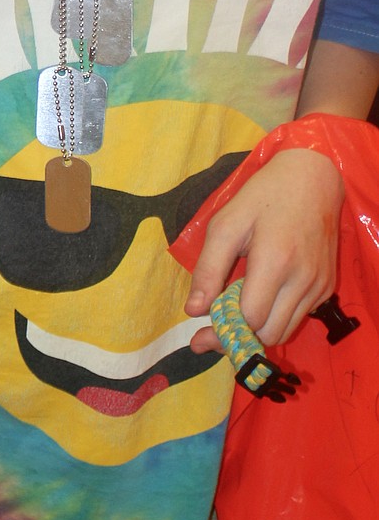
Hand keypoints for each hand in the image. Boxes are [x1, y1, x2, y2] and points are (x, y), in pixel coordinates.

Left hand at [185, 148, 342, 349]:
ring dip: (255, 332)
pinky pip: (297, 317)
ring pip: (284, 331)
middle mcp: (303, 279)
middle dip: (236, 338)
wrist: (311, 181)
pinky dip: (274, 319)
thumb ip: (208, 270)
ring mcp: (319, 285)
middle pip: (268, 333)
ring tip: (230, 317)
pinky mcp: (327, 287)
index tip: (199, 332)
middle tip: (209, 333)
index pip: (250, 318)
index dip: (223, 329)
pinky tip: (256, 301)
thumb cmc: (262, 198)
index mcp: (275, 261)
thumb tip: (194, 311)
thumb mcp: (225, 225)